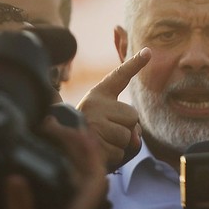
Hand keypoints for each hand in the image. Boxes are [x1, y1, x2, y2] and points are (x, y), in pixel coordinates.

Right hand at [77, 47, 150, 167]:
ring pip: (127, 136)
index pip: (119, 76)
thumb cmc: (89, 135)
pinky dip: (113, 156)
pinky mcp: (94, 140)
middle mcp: (95, 103)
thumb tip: (136, 139)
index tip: (149, 51)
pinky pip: (120, 152)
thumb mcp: (107, 123)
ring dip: (119, 145)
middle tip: (105, 132)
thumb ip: (127, 125)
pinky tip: (99, 152)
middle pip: (133, 116)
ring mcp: (94, 120)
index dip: (135, 63)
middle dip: (127, 129)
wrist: (60, 150)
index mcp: (98, 95)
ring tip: (101, 142)